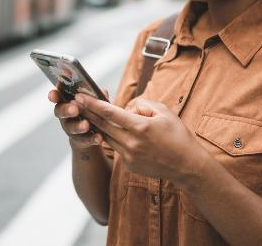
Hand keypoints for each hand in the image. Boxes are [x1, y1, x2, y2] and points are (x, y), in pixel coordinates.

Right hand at [49, 85, 103, 149]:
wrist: (94, 130)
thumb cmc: (91, 109)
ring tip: (86, 125)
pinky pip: (84, 140)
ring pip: (71, 128)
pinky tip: (98, 137)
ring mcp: (70, 128)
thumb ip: (96, 94)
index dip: (54, 95)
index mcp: (66, 101)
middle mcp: (65, 115)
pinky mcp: (79, 140)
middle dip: (66, 110)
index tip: (53, 95)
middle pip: (60, 111)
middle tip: (74, 110)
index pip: (57, 96)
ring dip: (78, 126)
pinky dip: (91, 138)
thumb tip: (102, 91)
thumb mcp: (94, 99)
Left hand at [76, 93, 208, 184]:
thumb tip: (128, 107)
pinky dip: (114, 138)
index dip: (93, 103)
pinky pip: (117, 147)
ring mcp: (129, 156)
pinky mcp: (129, 165)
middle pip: (102, 125)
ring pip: (106, 137)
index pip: (110, 113)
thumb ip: (143, 105)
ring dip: (96, 126)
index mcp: (141, 127)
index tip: (80, 95)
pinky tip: (111, 130)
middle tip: (75, 101)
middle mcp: (132, 143)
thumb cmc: (178, 135)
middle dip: (88, 112)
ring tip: (87, 114)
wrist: (187, 165)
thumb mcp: (165, 112)